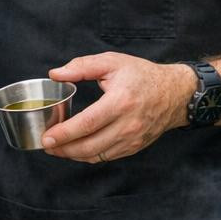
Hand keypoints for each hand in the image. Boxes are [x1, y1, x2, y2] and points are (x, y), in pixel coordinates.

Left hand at [40, 54, 192, 162]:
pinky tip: (76, 149)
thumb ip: (82, 67)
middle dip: (63, 149)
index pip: (88, 123)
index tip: (47, 137)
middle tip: (46, 144)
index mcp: (120, 101)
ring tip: (57, 148)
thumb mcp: (112, 62)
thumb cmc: (142, 75)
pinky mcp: (134, 147)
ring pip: (96, 155)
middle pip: (89, 145)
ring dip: (73, 155)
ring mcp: (132, 139)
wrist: (174, 93)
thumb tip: (56, 74)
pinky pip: (106, 157)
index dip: (65, 133)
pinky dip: (88, 156)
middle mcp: (128, 124)